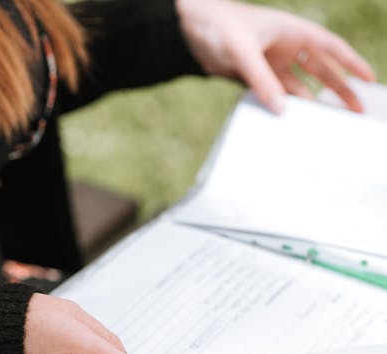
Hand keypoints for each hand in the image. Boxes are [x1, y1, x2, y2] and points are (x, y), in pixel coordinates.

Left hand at [176, 0, 375, 112]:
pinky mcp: (256, 76)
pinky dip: (284, 108)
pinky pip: (276, 95)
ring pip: (300, 86)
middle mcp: (286, 46)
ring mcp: (271, 62)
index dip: (351, 63)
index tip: (369, 79)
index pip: (329, 47)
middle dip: (340, 89)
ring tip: (327, 125)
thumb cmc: (216, 26)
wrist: (187, 28)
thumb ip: (262, 80)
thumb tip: (281, 109)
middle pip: (321, 70)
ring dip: (312, 104)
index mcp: (291, 31)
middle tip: (356, 112)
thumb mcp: (241, 51)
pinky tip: (293, 123)